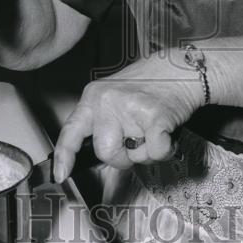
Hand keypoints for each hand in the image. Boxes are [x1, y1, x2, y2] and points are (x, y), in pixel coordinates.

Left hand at [53, 54, 202, 181]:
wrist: (182, 68)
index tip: (60, 174)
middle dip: (122, 156)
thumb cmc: (151, 84)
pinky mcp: (155, 117)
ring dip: (146, 153)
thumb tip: (98, 154)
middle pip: (104, 152)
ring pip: (133, 156)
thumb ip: (102, 121)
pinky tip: (166, 132)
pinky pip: (156, 152)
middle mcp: (107, 101)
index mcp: (94, 96)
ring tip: (152, 130)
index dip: (64, 156)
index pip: (71, 131)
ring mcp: (130, 108)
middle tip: (135, 140)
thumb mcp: (114, 95)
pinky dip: (165, 150)